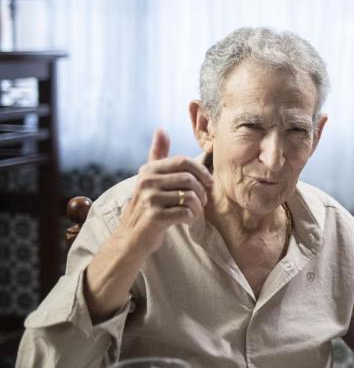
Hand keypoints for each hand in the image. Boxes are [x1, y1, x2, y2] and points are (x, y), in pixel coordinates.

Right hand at [115, 129, 214, 254]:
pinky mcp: (154, 217)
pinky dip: (191, 217)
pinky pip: (186, 212)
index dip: (201, 171)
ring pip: (191, 197)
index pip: (183, 161)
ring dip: (198, 207)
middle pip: (190, 179)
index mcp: (149, 170)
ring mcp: (149, 199)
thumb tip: (160, 129)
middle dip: (202, 191)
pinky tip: (186, 220)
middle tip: (201, 201)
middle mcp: (146, 181)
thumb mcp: (150, 179)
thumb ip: (157, 155)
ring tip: (194, 211)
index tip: (208, 183)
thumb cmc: (147, 206)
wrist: (131, 238)